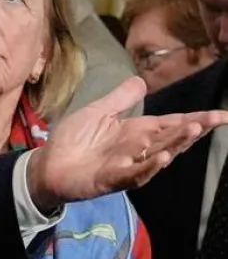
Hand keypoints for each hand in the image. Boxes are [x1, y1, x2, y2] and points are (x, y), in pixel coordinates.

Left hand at [27, 77, 227, 209]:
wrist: (48, 165)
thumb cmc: (74, 140)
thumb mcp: (98, 112)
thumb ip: (121, 99)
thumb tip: (143, 80)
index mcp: (137, 131)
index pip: (172, 123)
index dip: (198, 118)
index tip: (224, 115)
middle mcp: (139, 149)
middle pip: (172, 138)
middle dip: (194, 129)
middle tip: (215, 119)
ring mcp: (128, 165)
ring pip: (159, 154)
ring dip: (177, 144)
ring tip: (194, 129)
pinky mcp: (112, 179)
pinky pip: (135, 174)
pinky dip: (150, 166)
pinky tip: (163, 157)